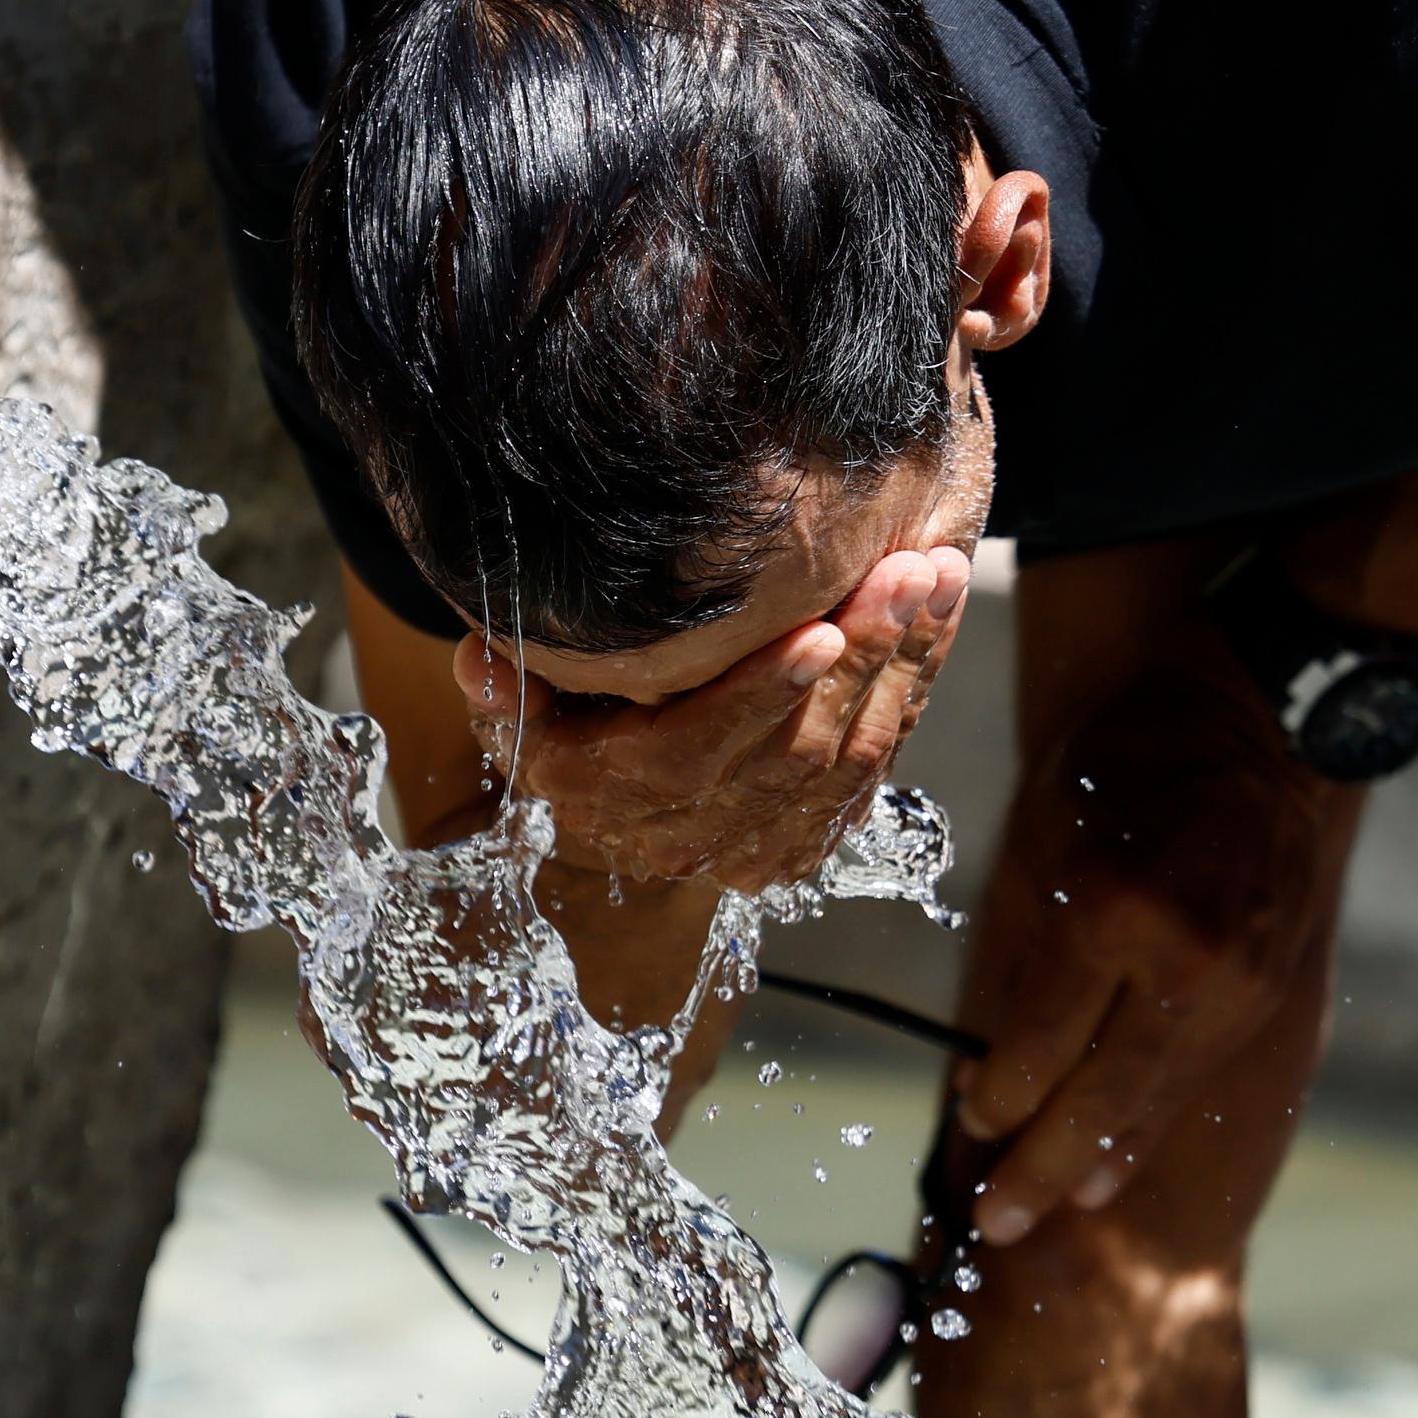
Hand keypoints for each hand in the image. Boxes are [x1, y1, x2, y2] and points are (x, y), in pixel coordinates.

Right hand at [455, 546, 972, 891]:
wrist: (612, 794)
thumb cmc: (565, 723)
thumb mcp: (520, 706)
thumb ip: (506, 686)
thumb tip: (482, 659)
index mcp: (614, 796)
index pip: (697, 753)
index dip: (761, 696)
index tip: (815, 630)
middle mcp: (688, 834)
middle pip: (794, 753)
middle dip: (860, 659)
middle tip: (903, 572)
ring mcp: (755, 844)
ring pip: (848, 759)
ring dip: (901, 664)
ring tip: (932, 576)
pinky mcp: (804, 837)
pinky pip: (875, 765)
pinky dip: (913, 686)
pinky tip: (935, 617)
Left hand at [954, 626, 1365, 1244]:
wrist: (1262, 719)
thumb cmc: (1129, 756)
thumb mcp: (1054, 828)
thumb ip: (1034, 941)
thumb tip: (1000, 1051)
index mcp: (1115, 913)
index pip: (1044, 1040)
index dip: (1002, 1094)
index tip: (970, 1121)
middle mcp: (1187, 964)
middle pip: (1102, 1095)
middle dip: (1041, 1166)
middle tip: (993, 1223)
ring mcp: (1240, 987)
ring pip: (1156, 1099)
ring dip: (1098, 1162)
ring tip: (1047, 1212)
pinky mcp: (1271, 994)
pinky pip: (1194, 1077)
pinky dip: (1150, 1122)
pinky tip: (1115, 1163)